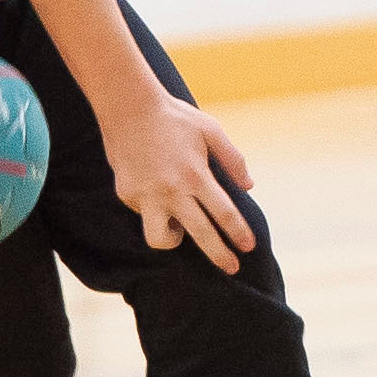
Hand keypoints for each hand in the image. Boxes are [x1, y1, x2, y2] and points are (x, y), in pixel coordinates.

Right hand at [102, 92, 256, 273]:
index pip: (223, 213)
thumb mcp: (211, 130)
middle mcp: (172, 191)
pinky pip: (144, 214)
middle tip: (232, 269)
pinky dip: (154, 208)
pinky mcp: (127, 195)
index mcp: (196, 174)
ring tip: (180, 229)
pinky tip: (154, 186)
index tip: (248, 248)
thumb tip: (249, 186)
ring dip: (174, 240)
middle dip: (219, 256)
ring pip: (160, 239)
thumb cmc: (175, 117)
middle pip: (200, 235)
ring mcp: (147, 196)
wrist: (128, 107)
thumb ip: (232, 159)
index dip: (238, 233)